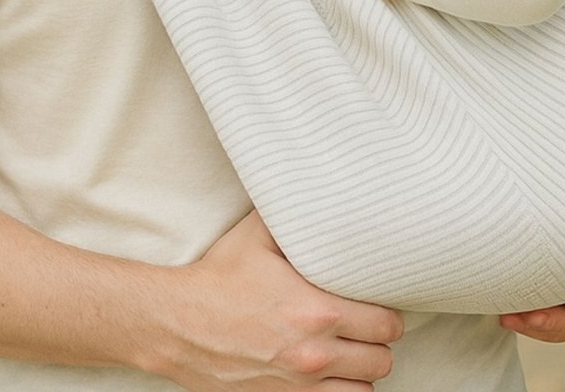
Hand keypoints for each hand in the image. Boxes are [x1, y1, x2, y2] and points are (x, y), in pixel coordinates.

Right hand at [159, 211, 403, 389]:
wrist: (176, 323)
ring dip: (361, 372)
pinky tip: (331, 374)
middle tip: (367, 328)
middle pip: (382, 361)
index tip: (378, 305)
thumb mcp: (259, 233)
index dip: (388, 313)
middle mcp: (313, 354)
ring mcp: (298, 386)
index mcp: (316, 311)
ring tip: (350, 352)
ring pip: (364, 391)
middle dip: (378, 342)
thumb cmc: (218, 277)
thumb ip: (297, 216)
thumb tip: (321, 193)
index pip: (385, 324)